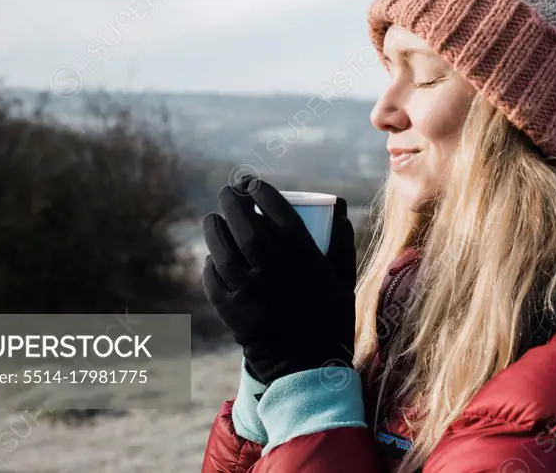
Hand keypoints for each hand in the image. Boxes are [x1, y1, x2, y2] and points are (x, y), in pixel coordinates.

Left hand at [201, 175, 356, 384]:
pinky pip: (213, 277)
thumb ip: (342, 243)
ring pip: (222, 247)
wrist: (306, 370)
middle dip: (233, 201)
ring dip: (214, 227)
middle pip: (244, 223)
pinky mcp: (230, 310)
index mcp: (303, 257)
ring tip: (213, 218)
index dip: (262, 192)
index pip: (277, 211)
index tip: (254, 184)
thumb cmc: (330, 321)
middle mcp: (273, 268)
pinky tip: (213, 256)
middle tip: (229, 192)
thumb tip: (337, 208)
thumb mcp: (344, 281)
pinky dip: (210, 263)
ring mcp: (248, 289)